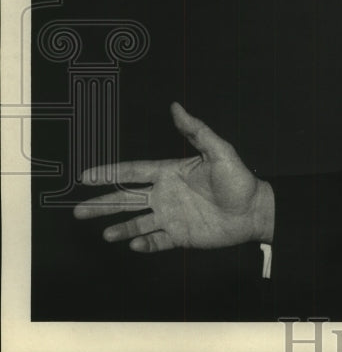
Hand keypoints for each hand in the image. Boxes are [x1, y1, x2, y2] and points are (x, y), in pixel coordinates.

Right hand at [73, 102, 274, 250]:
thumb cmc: (239, 178)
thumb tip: (177, 106)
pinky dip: (145, 244)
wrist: (254, 210)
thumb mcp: (219, 150)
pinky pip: (157, 241)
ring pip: (137, 223)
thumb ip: (196, 131)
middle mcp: (166, 194)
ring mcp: (172, 216)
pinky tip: (133, 245)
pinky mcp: (180, 236)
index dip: (109, 173)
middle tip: (77, 210)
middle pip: (127, 199)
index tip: (86, 175)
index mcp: (171, 173)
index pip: (133, 171)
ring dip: (120, 228)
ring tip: (103, 234)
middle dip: (102, 204)